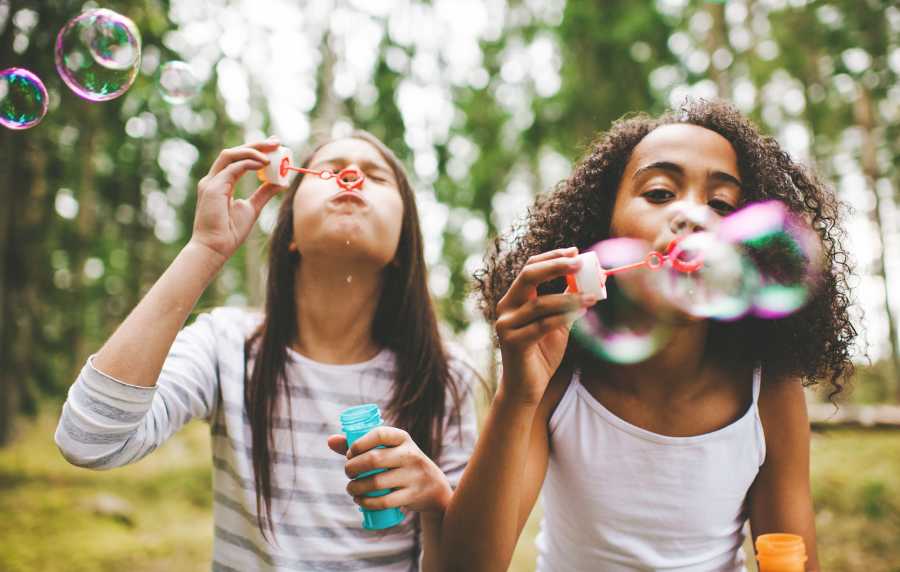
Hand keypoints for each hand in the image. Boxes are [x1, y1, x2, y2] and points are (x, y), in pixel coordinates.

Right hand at [189, 137, 283, 260]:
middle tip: (276, 141)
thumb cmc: (230, 232)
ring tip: (272, 152)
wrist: (215, 248)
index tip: (274, 146)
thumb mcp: (252, 208)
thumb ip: (264, 193)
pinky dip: (248, 163)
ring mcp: (211, 182)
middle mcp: (214, 179)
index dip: (255, 149)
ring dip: (252, 150)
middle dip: (256, 144)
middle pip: (234, 152)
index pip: (238, 159)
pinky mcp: (212, 188)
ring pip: (231, 155)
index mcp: (221, 183)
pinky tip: (263, 164)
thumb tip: (281, 182)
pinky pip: (232, 168)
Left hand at [327, 427, 451, 513]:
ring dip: (356, 487)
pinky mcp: (413, 495)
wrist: (434, 486)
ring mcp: (413, 475)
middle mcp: (410, 454)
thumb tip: (330, 441)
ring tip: (350, 488)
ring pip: (377, 482)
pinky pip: (385, 501)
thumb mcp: (388, 450)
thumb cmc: (402, 463)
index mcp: (403, 438)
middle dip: (353, 468)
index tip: (350, 453)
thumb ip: (360, 445)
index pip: (379, 434)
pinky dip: (367, 502)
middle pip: (374, 459)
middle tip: (348, 473)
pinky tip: (359, 500)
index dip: (359, 443)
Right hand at [495, 247, 597, 404]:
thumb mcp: (557, 323)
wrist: (526, 388)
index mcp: (514, 299)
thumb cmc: (541, 354)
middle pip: (528, 276)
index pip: (530, 268)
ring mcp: (506, 325)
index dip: (552, 257)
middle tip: (580, 262)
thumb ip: (565, 302)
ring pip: (540, 303)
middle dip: (556, 266)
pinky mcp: (513, 342)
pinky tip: (582, 312)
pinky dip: (563, 317)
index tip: (576, 252)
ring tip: (592, 296)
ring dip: (569, 297)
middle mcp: (506, 308)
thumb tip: (587, 280)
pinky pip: (542, 325)